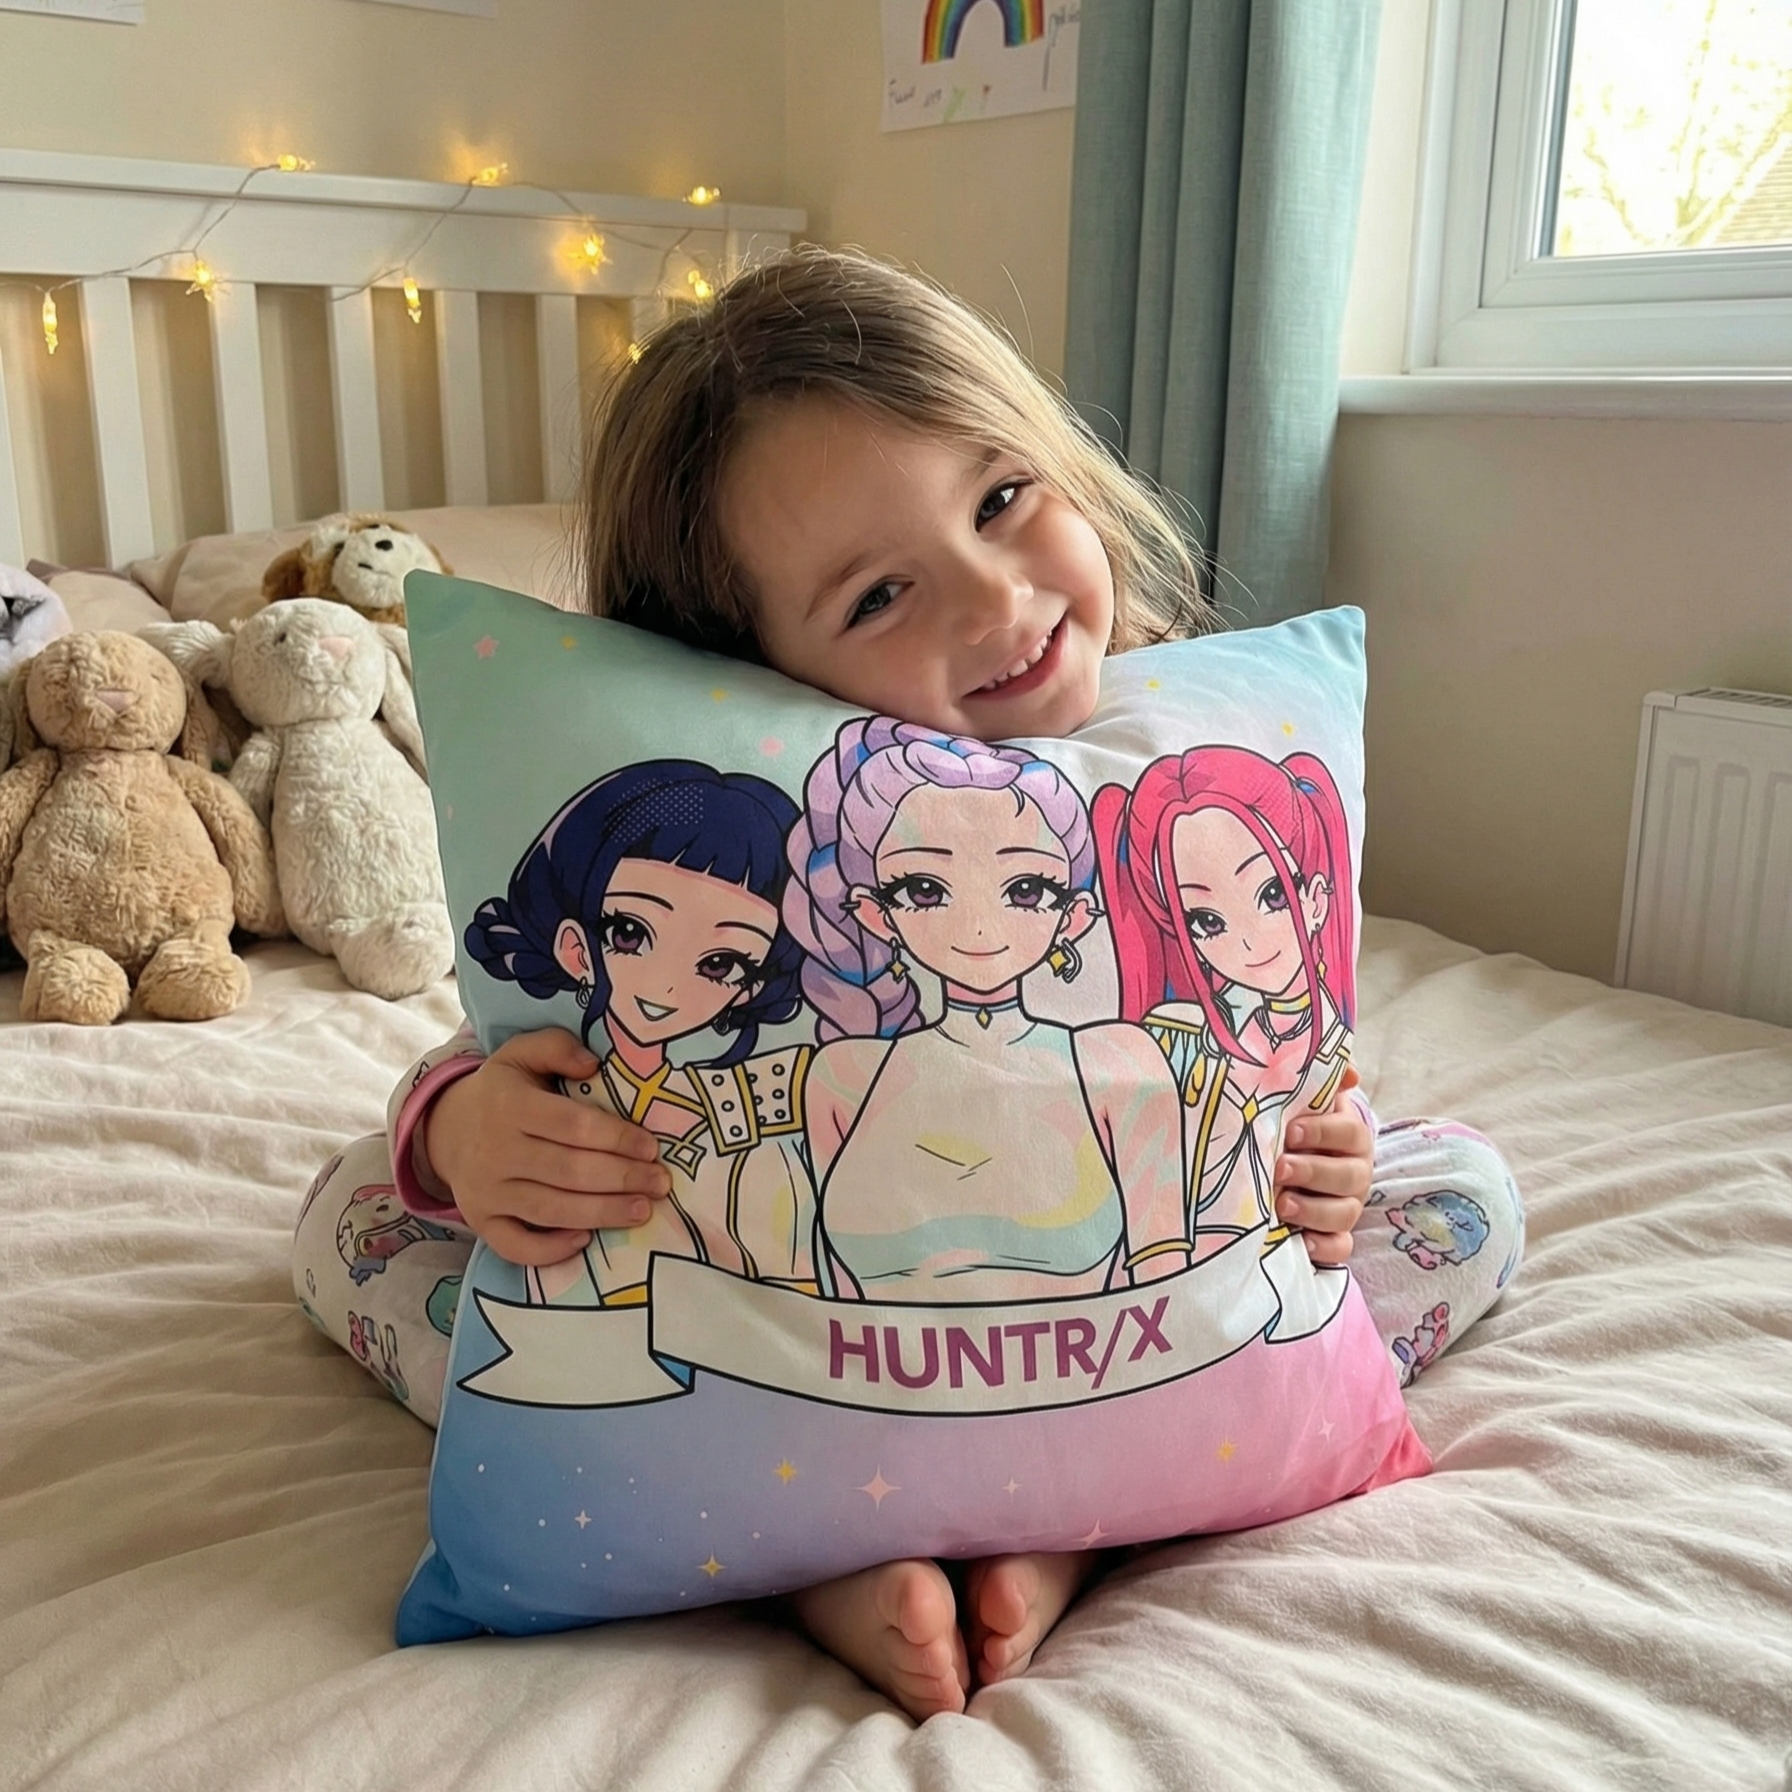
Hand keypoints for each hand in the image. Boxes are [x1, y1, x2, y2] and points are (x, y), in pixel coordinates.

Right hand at [421, 1027, 670, 1265]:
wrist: (446, 1128)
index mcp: (509, 1105)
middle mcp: (495, 1151)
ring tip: (642, 1210)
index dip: (616, 1137)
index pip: (572, 1125)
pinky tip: (585, 1240)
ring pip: (550, 1210)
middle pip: (568, 1171)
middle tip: (660, 1182)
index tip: (651, 1146)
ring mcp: (486, 1191)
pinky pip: (515, 1245)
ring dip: (601, 1213)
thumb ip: (557, 1048)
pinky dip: (550, 1250)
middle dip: (621, 1179)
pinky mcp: (480, 1221)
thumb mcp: (522, 1054)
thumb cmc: (502, 1090)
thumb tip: (593, 1063)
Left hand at [1275, 1065, 1371, 1265]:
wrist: (1289, 1158)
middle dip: (1313, 1172)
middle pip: (1348, 1176)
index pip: (1350, 1131)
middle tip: (1280, 1168)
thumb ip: (1325, 1079)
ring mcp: (1346, 1206)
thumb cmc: (1295, 1124)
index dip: (1323, 1132)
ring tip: (1281, 1204)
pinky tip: (1302, 1242)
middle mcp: (1355, 1172)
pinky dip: (1324, 1247)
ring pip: (1344, 1214)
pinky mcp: (1334, 1236)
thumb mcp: (1305, 1099)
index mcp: (1351, 1136)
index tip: (1291, 1131)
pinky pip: (1340, 1248)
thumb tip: (1350, 1072)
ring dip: (1313, 1210)